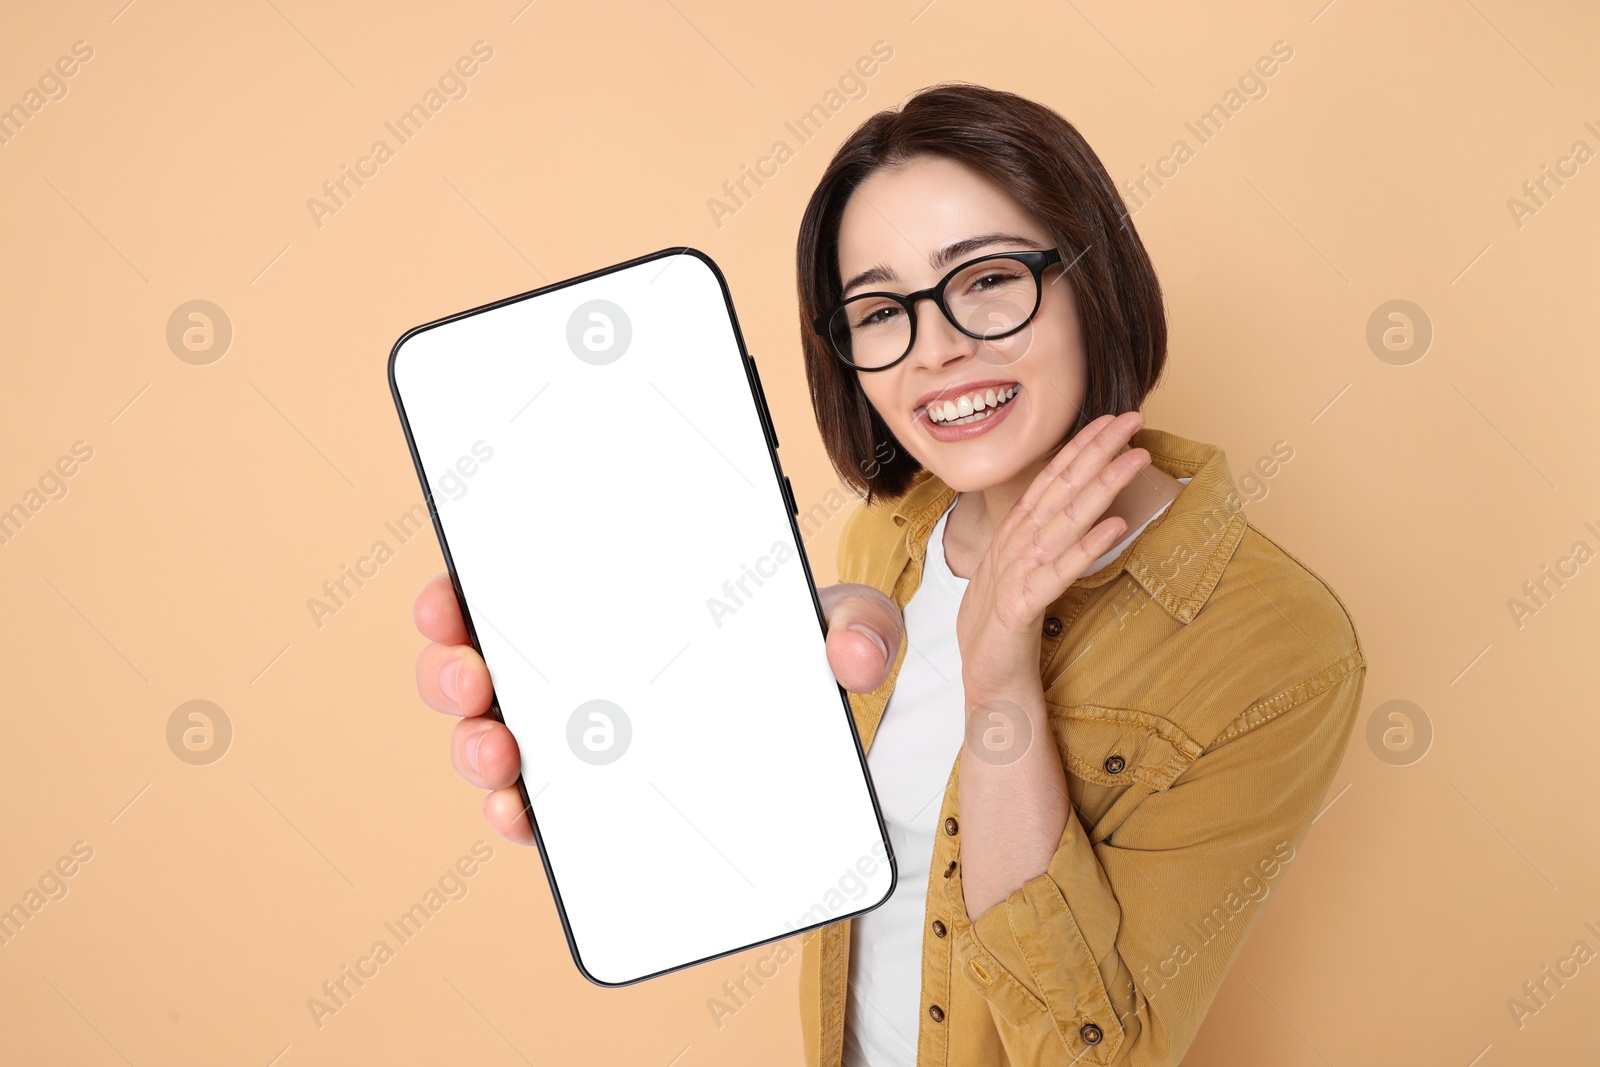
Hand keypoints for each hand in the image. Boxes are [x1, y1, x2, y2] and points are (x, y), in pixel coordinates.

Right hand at [411, 575, 903, 845]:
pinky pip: (538, 807)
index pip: (509, 587)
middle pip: (480, 664)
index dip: (460, 593)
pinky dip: (518, 813)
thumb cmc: (796, 652)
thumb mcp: (833, 626)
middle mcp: (574, 666)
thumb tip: (854, 656)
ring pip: (496, 737)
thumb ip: (857, 626)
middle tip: (470, 675)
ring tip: (499, 754)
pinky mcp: (592, 799)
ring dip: (477, 746)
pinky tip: (523, 816)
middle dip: (453, 672)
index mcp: (604, 603)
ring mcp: (577, 736)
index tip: (448, 598)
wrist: (813, 727)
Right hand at [955, 411, 1152, 700]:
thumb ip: (1045, 540)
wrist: (985, 679)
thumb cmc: (1005, 624)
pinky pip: (1058, 575)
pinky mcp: (1020, 608)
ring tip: (1135, 460)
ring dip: (1101, 487)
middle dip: (1097, 450)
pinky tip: (1115, 527)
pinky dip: (1086, 549)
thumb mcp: (1024, 571)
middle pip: (1060, 488)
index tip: (1115, 419)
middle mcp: (1016, 545)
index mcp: (1016, 534)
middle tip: (1132, 419)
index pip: (1052, 479)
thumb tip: (1080, 512)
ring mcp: (1016, 574)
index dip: (1083, 446)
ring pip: (1064, 522)